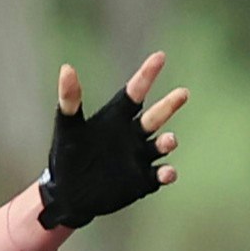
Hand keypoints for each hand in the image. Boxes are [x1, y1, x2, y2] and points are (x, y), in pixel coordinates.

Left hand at [32, 55, 190, 230]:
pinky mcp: (142, 181)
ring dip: (167, 142)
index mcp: (116, 117)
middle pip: (155, 117)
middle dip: (169, 106)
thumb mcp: (67, 127)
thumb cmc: (68, 155)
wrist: (69, 194)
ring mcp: (139, 158)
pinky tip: (168, 172)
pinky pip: (158, 176)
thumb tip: (66, 68)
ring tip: (170, 140)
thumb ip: (70, 99)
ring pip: (159, 146)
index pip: (134, 92)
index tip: (160, 56)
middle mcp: (132, 135)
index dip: (146, 75)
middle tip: (183, 93)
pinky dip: (165, 174)